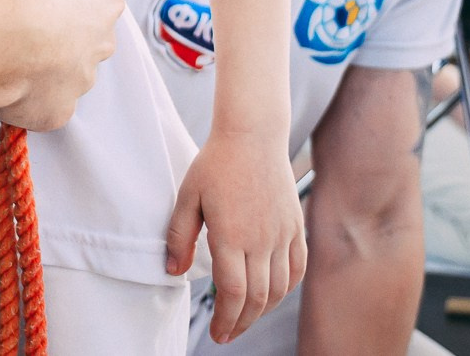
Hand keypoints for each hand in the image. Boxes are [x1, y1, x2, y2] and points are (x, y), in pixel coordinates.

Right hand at [0, 0, 123, 131]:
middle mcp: (104, 40)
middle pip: (83, 32)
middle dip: (57, 28)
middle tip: (18, 17)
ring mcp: (83, 81)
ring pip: (66, 71)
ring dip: (44, 62)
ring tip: (7, 48)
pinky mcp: (58, 112)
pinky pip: (46, 103)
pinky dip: (30, 96)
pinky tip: (6, 80)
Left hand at [165, 131, 305, 343]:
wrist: (253, 135)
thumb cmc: (216, 163)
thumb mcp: (187, 197)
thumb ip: (178, 236)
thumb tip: (173, 271)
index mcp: (232, 235)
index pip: (233, 292)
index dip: (225, 319)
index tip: (216, 334)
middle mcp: (261, 239)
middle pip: (257, 298)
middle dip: (241, 322)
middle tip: (227, 333)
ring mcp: (283, 234)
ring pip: (279, 288)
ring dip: (262, 310)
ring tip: (244, 316)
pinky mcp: (295, 227)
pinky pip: (296, 269)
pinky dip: (286, 288)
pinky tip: (272, 293)